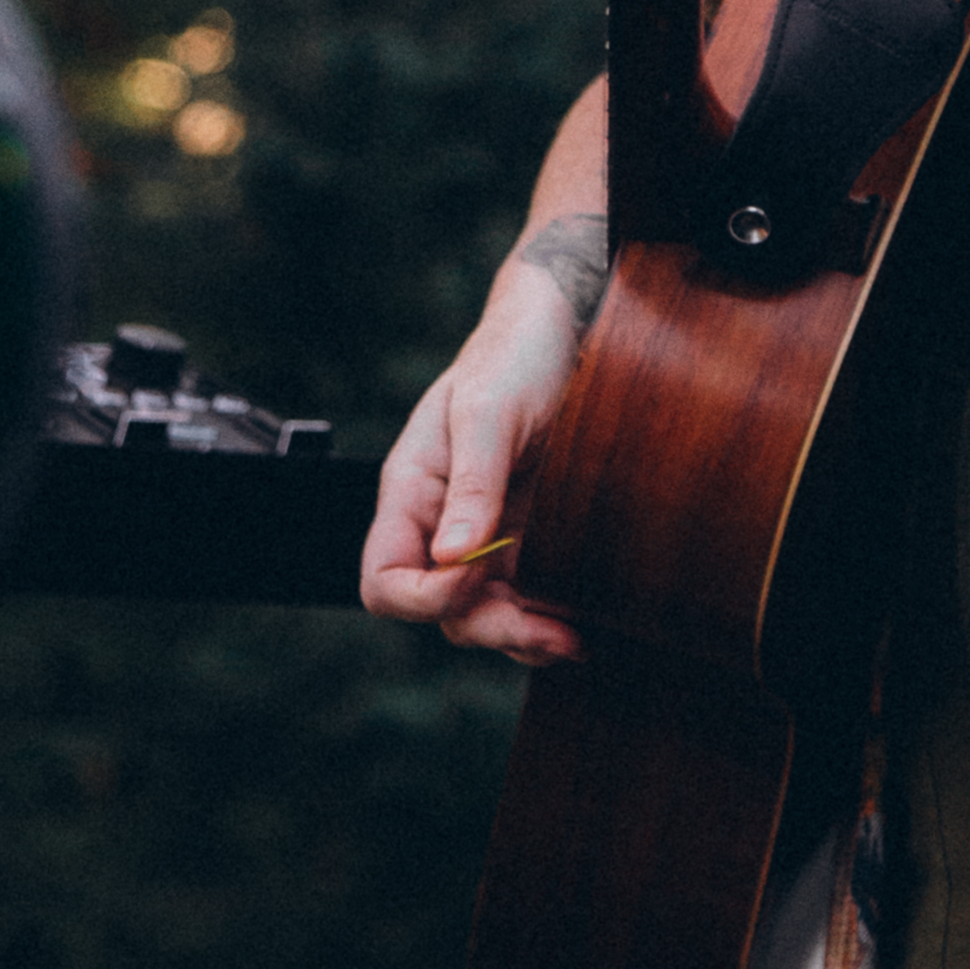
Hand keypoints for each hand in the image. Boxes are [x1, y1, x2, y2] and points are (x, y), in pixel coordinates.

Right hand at [360, 250, 589, 665]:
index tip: (473, 573)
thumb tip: (451, 557)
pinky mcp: (535, 539)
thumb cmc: (515, 357)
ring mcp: (491, 538)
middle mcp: (445, 527)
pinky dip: (550, 619)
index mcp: (413, 494)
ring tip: (575, 636)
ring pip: (490, 616)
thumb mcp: (489, 410)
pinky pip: (530, 598)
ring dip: (527, 637)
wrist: (567, 331)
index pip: (385, 579)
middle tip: (552, 631)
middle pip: (444, 612)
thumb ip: (472, 482)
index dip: (422, 597)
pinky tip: (585, 619)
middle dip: (493, 627)